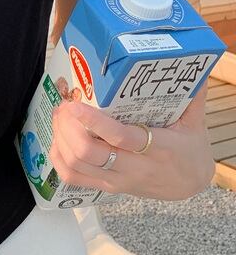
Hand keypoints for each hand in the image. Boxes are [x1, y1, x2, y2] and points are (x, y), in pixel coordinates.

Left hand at [48, 81, 215, 200]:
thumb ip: (192, 95)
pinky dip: (59, 159)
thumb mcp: (196, 123)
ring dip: (60, 139)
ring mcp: (117, 180)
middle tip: (64, 106)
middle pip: (89, 153)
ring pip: (76, 165)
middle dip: (68, 128)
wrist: (190, 185)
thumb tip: (193, 67)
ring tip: (60, 117)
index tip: (76, 105)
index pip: (120, 137)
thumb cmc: (189, 150)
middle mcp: (134, 168)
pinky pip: (74, 178)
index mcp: (158, 148)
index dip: (94, 122)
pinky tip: (59, 140)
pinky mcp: (107, 187)